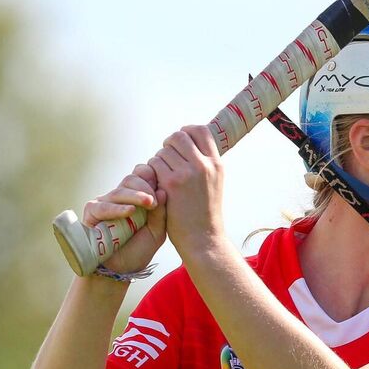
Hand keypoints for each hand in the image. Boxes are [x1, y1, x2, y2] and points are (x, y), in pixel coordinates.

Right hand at [82, 163, 166, 273]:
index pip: (145, 176)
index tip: (166, 186)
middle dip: (145, 186)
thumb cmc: (140, 248)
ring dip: (135, 195)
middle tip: (156, 199)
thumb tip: (163, 192)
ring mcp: (106, 202)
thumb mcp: (157, 231)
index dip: (154, 178)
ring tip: (149, 203)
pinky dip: (117, 208)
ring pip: (119, 190)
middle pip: (132, 178)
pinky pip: (103, 206)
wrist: (122, 268)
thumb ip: (161, 213)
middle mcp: (122, 196)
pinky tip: (130, 211)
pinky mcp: (92, 213)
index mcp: (139, 196)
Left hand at [147, 125, 226, 255]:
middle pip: (178, 137)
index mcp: (216, 164)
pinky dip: (152, 172)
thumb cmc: (205, 213)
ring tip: (162, 175)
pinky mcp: (171, 183)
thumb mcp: (215, 183)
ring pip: (163, 151)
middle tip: (167, 159)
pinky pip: (154, 165)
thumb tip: (188, 144)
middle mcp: (204, 165)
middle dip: (169, 144)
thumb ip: (205, 164)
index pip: (200, 131)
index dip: (186, 131)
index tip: (181, 142)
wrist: (203, 237)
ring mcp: (187, 173)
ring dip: (159, 160)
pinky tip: (156, 184)